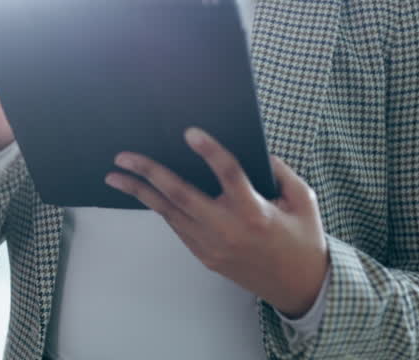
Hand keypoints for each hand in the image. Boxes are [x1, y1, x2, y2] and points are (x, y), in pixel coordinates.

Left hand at [104, 127, 329, 317]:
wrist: (299, 287)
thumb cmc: (303, 239)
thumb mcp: (303, 201)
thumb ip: (280, 172)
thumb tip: (255, 148)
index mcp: (255, 211)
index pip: (229, 175)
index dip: (210, 152)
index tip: (190, 132)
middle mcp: (228, 229)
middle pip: (181, 195)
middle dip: (149, 173)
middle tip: (123, 157)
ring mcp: (212, 246)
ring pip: (169, 213)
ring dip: (140, 192)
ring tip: (114, 175)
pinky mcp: (204, 256)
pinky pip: (176, 226)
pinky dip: (160, 207)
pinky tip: (144, 192)